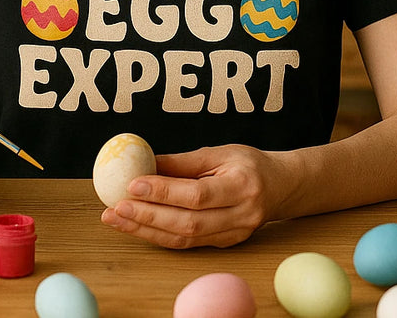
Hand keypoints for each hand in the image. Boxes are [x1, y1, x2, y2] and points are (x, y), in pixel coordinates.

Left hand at [100, 144, 286, 248]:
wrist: (281, 187)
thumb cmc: (249, 164)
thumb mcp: (220, 152)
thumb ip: (182, 161)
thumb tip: (143, 162)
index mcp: (243, 186)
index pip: (197, 194)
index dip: (163, 192)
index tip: (133, 184)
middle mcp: (241, 215)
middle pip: (188, 222)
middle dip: (147, 216)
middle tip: (116, 207)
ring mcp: (234, 234)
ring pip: (185, 238)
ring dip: (146, 229)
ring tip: (117, 218)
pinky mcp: (225, 244)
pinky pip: (187, 243)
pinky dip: (159, 235)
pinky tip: (136, 226)